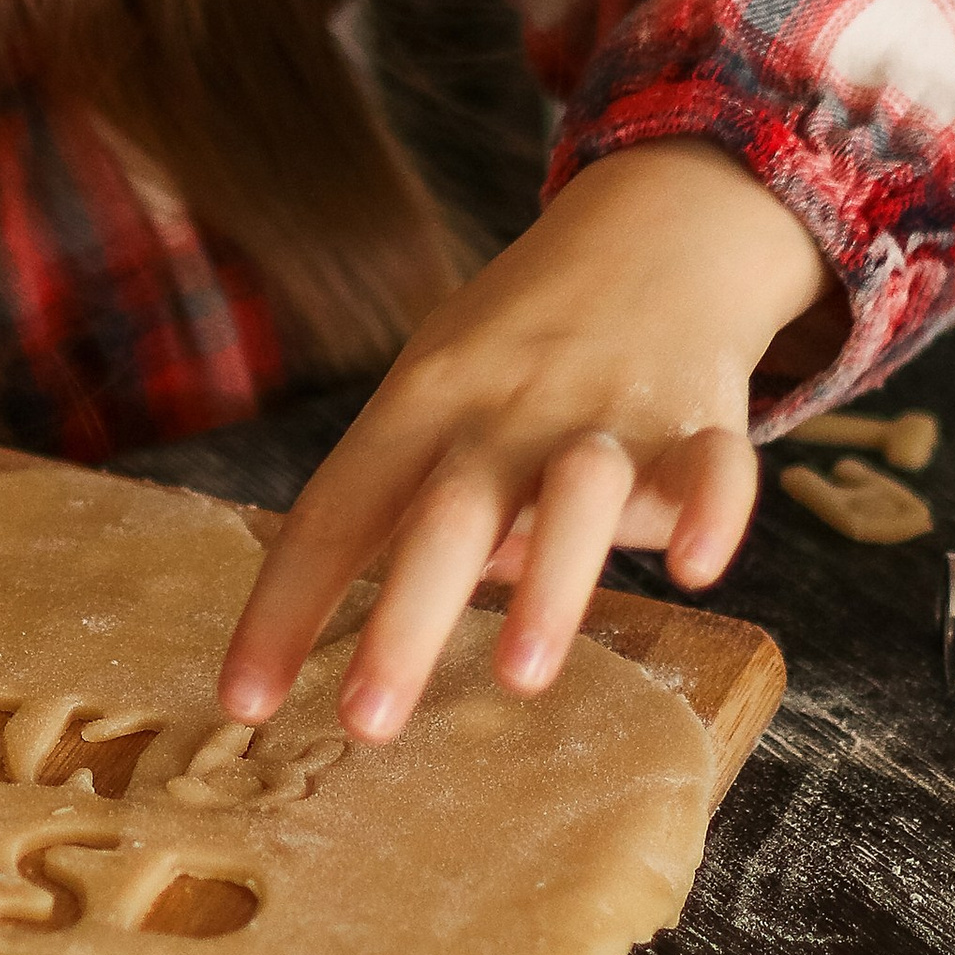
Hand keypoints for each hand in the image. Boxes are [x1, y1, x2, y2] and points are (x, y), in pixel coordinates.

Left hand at [219, 140, 832, 745]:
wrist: (654, 229)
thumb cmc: (522, 340)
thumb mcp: (441, 389)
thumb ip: (413, 503)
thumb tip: (393, 633)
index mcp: (422, 404)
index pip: (337, 511)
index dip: (285, 607)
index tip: (242, 701)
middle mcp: (505, 410)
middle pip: (444, 515)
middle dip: (403, 622)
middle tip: (364, 725)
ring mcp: (604, 413)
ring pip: (573, 495)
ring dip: (550, 584)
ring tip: (519, 677)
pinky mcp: (699, 420)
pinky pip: (712, 467)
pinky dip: (709, 513)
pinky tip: (693, 569)